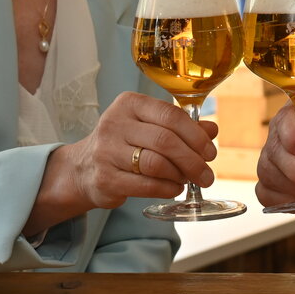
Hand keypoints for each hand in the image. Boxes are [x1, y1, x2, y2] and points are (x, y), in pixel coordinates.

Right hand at [28, 91, 218, 230]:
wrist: (82, 169)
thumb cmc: (123, 144)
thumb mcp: (149, 127)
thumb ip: (180, 127)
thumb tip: (212, 131)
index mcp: (129, 104)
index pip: (171, 115)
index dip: (196, 135)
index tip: (210, 151)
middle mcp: (115, 123)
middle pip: (165, 140)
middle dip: (193, 159)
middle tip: (206, 174)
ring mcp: (107, 151)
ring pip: (156, 163)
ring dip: (180, 175)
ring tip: (189, 180)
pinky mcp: (105, 178)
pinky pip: (146, 185)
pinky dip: (167, 188)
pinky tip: (175, 189)